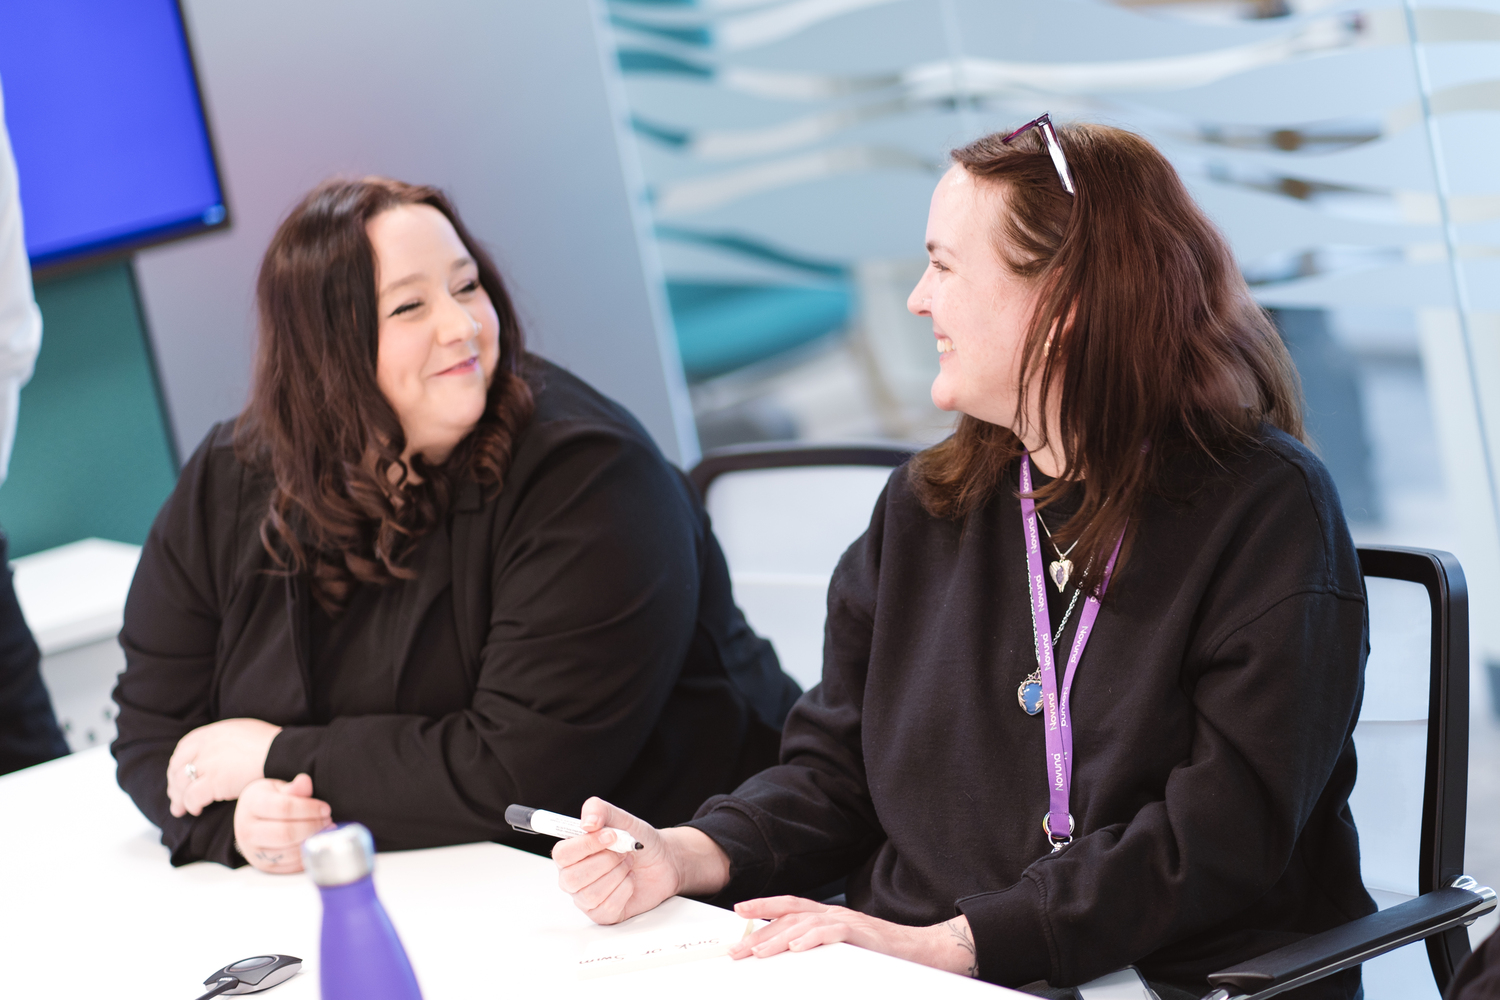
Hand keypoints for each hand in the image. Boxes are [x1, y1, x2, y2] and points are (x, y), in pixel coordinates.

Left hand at [168, 718, 282, 816]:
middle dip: (174, 783)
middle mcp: (207, 745)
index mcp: (215, 731)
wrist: (285, 754)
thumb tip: (225, 751)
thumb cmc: (275, 745)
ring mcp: (209, 763)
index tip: (178, 774)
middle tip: (175, 796)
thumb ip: (229, 740)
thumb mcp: (247, 732)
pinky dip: (191, 805)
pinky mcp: (214, 781)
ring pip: (182, 783)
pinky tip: (196, 811)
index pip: (185, 746)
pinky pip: (192, 797)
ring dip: (179, 798)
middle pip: (178, 765)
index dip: (178, 762)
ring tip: (181, 809)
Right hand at [233, 775, 332, 873]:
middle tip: (328, 821)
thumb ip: (294, 787)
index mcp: (252, 804)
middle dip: (313, 827)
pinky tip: (315, 843)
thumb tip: (305, 781)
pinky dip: (306, 855)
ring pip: (289, 852)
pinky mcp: (264, 866)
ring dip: (312, 842)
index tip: (325, 808)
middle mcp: (248, 830)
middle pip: (286, 833)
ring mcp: (254, 851)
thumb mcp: (277, 787)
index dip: (309, 809)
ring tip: (325, 831)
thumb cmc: (268, 799)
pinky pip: (290, 866)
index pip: (284, 808)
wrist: (250, 819)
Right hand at [552, 796, 730, 924]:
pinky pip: (607, 907)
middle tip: (623, 852)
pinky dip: (625, 889)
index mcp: (572, 852)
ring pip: (590, 894)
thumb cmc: (639, 841)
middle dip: (606, 862)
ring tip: (627, 864)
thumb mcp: (622, 818)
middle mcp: (573, 876)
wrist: (664, 861)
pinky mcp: (602, 914)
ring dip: (617, 875)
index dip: (586, 845)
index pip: (561, 854)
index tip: (611, 836)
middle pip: (572, 878)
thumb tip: (586, 822)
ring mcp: (586, 898)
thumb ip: (600, 810)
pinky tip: (630, 881)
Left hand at [728, 897, 979, 977]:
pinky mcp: (861, 934)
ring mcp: (847, 921)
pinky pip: (832, 932)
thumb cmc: (884, 953)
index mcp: (828, 915)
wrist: (924, 950)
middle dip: (760, 931)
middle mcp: (834, 913)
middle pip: (789, 917)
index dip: (763, 907)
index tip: (738, 912)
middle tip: (737, 949)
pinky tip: (795, 948)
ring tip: (759, 953)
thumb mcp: (846, 948)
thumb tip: (794, 955)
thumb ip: (822, 947)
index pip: (789, 907)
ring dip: (778, 938)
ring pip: (804, 925)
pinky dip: (811, 938)